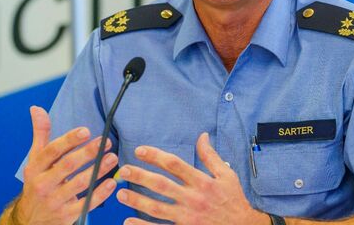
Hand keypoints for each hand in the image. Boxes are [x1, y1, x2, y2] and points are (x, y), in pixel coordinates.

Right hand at [15, 106, 119, 224]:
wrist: (30, 219)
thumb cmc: (37, 183)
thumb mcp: (35, 160)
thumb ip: (40, 134)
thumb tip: (36, 108)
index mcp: (35, 168)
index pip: (52, 151)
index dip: (68, 140)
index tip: (85, 131)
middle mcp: (43, 184)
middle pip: (67, 166)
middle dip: (87, 153)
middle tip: (105, 142)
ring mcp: (55, 201)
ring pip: (79, 184)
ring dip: (98, 170)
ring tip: (113, 158)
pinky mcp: (66, 215)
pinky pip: (86, 204)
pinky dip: (100, 193)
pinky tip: (111, 183)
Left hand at [116, 132, 268, 224]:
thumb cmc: (234, 200)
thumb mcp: (227, 175)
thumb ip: (211, 156)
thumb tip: (202, 136)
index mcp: (202, 182)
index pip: (175, 164)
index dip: (156, 156)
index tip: (140, 150)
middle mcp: (193, 198)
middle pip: (162, 185)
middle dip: (140, 176)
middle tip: (124, 170)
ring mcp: (188, 217)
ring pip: (157, 208)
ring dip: (137, 201)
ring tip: (120, 195)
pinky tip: (128, 222)